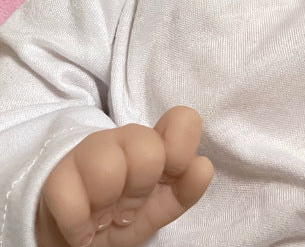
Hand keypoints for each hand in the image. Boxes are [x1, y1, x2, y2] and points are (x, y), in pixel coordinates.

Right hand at [36, 107, 212, 246]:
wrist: (75, 231)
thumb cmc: (123, 211)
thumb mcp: (161, 205)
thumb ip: (186, 189)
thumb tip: (203, 166)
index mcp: (155, 142)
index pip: (184, 119)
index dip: (182, 150)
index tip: (171, 174)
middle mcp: (124, 139)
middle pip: (148, 151)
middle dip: (142, 188)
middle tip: (129, 205)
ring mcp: (88, 153)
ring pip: (108, 169)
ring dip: (108, 205)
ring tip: (104, 215)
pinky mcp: (56, 177)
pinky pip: (70, 199)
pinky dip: (80, 226)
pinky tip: (83, 229)